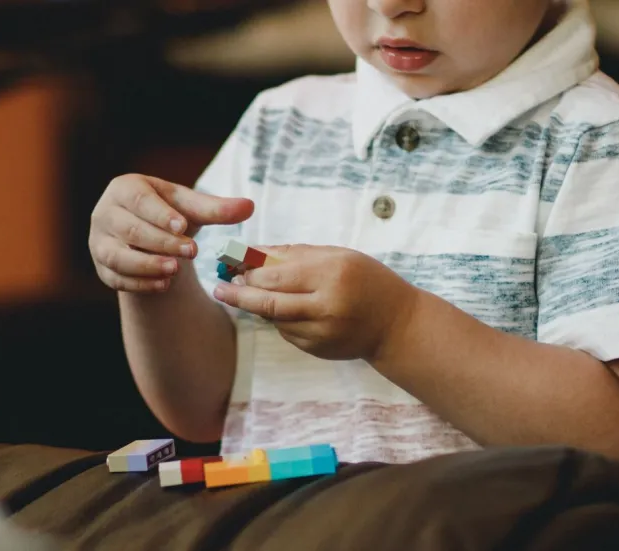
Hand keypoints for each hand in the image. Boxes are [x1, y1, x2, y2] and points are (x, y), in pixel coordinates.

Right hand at [89, 173, 253, 292]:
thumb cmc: (171, 214)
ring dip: (146, 265)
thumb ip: (218, 209)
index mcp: (125, 189)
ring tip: (174, 271)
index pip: (139, 200)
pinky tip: (163, 286)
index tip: (183, 226)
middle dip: (161, 242)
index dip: (160, 214)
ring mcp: (98, 242)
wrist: (150, 238)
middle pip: (130, 229)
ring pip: (117, 256)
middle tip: (191, 251)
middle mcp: (105, 213)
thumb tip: (250, 206)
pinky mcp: (101, 268)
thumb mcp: (193, 209)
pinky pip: (116, 278)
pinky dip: (139, 283)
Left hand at [212, 245, 420, 362]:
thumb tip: (253, 252)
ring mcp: (321, 332)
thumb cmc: (367, 281)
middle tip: (222, 287)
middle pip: (268, 302)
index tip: (231, 264)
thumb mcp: (338, 256)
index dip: (249, 270)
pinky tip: (279, 308)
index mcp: (332, 274)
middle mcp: (326, 306)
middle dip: (239, 294)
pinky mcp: (317, 349)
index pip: (277, 274)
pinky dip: (277, 319)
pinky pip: (286, 332)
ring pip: (274, 319)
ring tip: (242, 293)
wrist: (396, 324)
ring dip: (256, 306)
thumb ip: (295, 254)